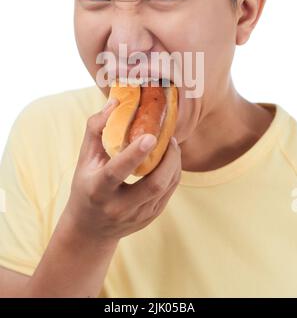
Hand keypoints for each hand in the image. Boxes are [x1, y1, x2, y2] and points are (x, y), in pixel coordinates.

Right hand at [64, 98, 181, 243]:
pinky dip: (173, 173)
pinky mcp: (150, 218)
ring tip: (172, 144)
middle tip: (171, 138)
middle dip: (169, 159)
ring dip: (174, 163)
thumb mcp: (84, 159)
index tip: (151, 136)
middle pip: (153, 185)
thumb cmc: (86, 185)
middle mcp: (118, 207)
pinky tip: (170, 159)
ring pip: (165, 188)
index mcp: (98, 190)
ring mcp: (137, 216)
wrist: (90, 230)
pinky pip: (169, 192)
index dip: (135, 154)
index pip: (117, 172)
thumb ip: (96, 129)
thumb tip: (115, 102)